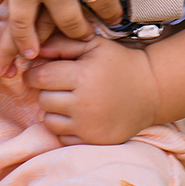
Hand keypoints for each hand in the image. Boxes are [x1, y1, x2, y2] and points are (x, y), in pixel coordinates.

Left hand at [25, 32, 160, 145]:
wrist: (151, 91)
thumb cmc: (119, 63)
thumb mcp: (94, 45)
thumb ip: (62, 44)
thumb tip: (35, 50)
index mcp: (84, 76)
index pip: (41, 77)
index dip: (33, 74)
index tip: (36, 73)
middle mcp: (85, 103)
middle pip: (44, 99)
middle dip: (46, 91)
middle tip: (58, 86)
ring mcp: (89, 126)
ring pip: (50, 121)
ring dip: (54, 110)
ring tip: (69, 100)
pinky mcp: (93, 141)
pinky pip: (63, 137)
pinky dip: (65, 128)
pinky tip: (78, 115)